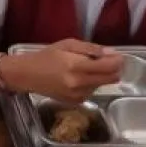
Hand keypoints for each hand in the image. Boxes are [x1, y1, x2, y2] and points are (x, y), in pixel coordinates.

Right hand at [7, 39, 122, 103]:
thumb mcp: (67, 44)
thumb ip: (91, 49)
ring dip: (100, 76)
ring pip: (102, 85)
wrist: (27, 75)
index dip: (118, 60)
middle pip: (111, 78)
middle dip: (113, 69)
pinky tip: (78, 78)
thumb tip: (112, 53)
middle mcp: (80, 83)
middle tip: (106, 61)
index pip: (109, 67)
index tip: (117, 56)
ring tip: (84, 68)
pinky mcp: (76, 102)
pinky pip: (92, 91)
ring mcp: (78, 95)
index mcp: (77, 66)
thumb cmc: (46, 56)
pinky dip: (90, 84)